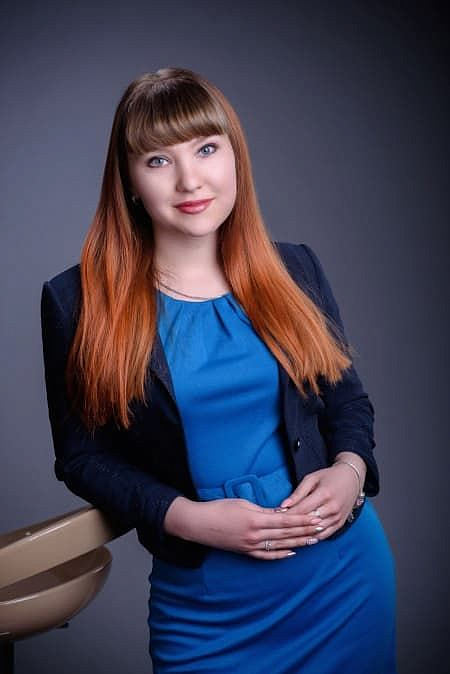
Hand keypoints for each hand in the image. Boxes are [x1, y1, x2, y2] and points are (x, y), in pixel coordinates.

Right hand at [163, 496, 324, 559]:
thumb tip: (281, 513)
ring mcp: (251, 546)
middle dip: (305, 531)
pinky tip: (292, 553)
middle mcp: (256, 535)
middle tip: (321, 528)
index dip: (302, 520)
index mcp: (256, 520)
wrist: (199, 524)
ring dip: (298, 543)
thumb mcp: (243, 504)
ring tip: (313, 541)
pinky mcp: (245, 552)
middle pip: (287, 534)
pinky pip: (267, 556)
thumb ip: (263, 510)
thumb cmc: (219, 509)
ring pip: (280, 545)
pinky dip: (280, 555)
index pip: (286, 520)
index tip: (316, 518)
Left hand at [278, 463, 360, 539]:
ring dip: (301, 534)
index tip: (275, 518)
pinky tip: (302, 539)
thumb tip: (283, 506)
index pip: (302, 509)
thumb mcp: (312, 479)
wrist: (352, 479)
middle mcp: (332, 508)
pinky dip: (313, 538)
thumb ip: (297, 493)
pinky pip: (325, 535)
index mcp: (324, 494)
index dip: (287, 515)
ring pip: (316, 531)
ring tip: (287, 537)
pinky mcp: (340, 523)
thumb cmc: (329, 476)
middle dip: (292, 526)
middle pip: (308, 522)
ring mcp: (338, 517)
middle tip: (277, 529)